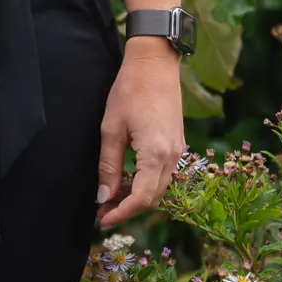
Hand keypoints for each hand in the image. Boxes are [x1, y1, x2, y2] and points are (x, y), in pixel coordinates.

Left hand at [94, 37, 186, 227]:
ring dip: (137, 197)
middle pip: (153, 198)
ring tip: (111, 196)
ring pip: (159, 187)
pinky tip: (128, 178)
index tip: (102, 218)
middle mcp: (173, 156)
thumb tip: (104, 196)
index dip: (122, 213)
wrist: (156, 62)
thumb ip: (109, 165)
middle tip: (103, 210)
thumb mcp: (112, 128)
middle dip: (128, 208)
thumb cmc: (131, 89)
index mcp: (156, 153)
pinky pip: (164, 174)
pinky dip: (146, 182)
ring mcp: (178, 150)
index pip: (142, 198)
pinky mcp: (177, 144)